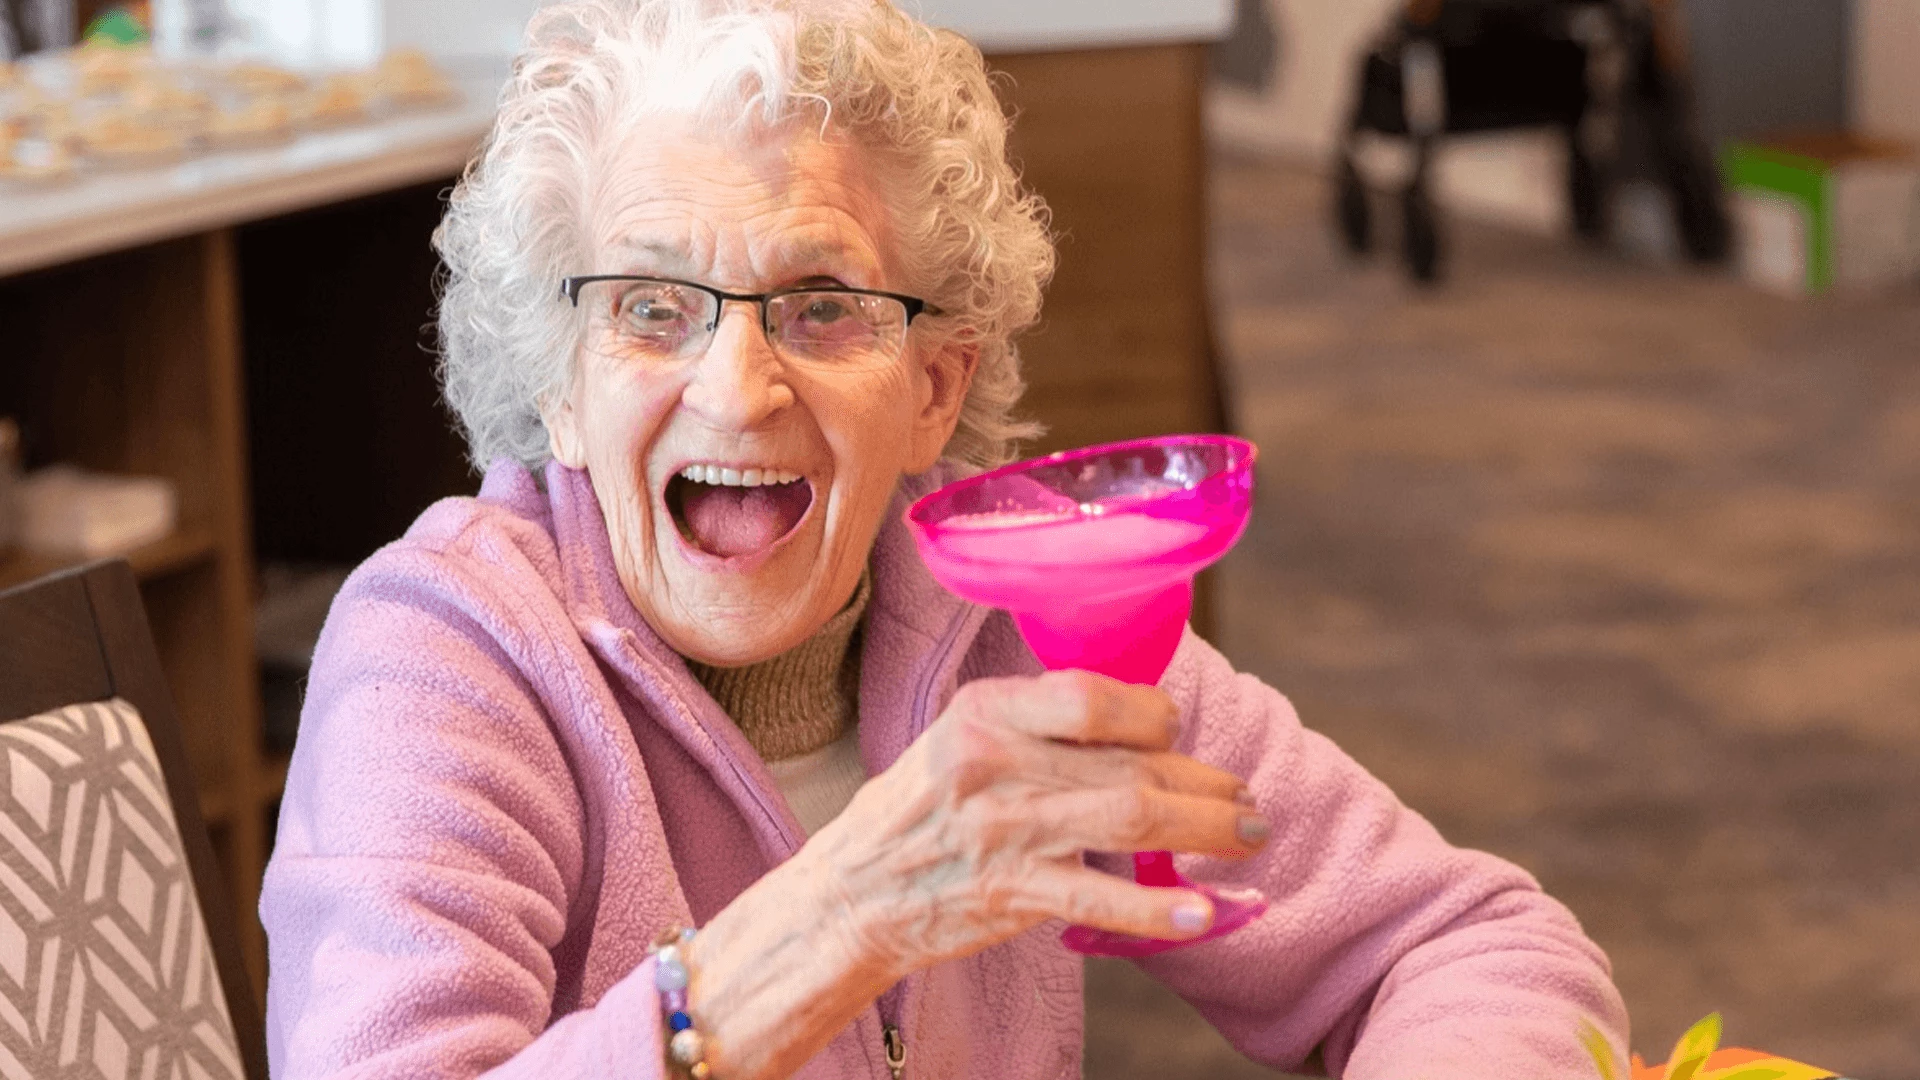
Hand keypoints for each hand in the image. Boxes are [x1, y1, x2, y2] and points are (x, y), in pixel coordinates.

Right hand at [804, 669, 1266, 977]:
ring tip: (1249, 836)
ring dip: (1207, 828)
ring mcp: (1006, 828)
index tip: (1176, 731)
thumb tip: (1144, 729)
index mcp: (986, 711)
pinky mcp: (1011, 892)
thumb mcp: (963, 740)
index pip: (1091, 695)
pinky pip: (1101, 896)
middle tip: (1246, 800)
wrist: (852, 892)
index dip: (1152, 714)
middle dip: (1205, 784)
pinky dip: (1158, 907)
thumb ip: (1040, 728)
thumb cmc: (921, 811)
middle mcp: (997, 761)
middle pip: (1130, 763)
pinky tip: (1202, 912)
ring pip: (1132, 818)